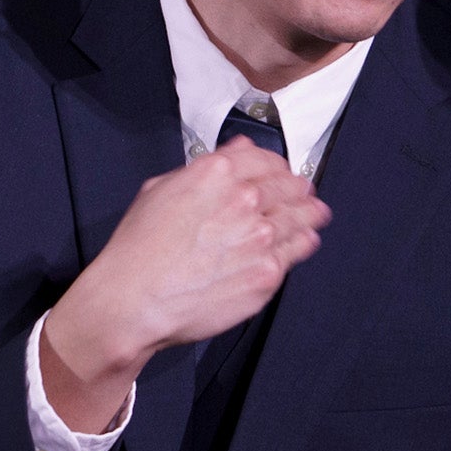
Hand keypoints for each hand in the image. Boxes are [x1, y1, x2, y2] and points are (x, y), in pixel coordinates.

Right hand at [42, 142, 329, 430]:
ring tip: (316, 214)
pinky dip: (304, 242)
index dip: (276, 165)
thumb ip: (207, 167)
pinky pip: (299, 250)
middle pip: (290, 186)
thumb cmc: (139, 249)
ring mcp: (262, 237)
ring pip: (303, 216)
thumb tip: (239, 150)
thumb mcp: (161, 189)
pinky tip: (305, 240)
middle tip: (302, 193)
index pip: (267, 158)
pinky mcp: (269, 272)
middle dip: (298, 188)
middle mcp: (245, 199)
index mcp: (218, 173)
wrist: (134, 300)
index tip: (280, 173)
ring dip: (311, 212)